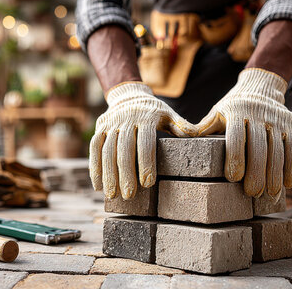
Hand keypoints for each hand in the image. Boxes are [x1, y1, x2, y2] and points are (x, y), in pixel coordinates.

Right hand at [90, 82, 196, 199]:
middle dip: (125, 173)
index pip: (146, 142)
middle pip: (124, 149)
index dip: (146, 162)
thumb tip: (197, 136)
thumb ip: (181, 126)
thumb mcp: (169, 115)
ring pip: (107, 150)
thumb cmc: (154, 111)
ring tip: (113, 195)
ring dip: (109, 174)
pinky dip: (95, 167)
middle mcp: (126, 120)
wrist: (129, 95)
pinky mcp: (100, 128)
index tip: (148, 183)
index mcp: (146, 117)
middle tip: (129, 195)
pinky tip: (98, 185)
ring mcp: (111, 124)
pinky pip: (94, 148)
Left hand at [195, 68, 291, 197]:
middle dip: (256, 172)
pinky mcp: (290, 125)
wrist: (259, 88)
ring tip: (270, 194)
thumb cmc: (231, 108)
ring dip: (275, 173)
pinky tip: (288, 184)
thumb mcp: (216, 114)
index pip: (236, 136)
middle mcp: (257, 114)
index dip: (235, 157)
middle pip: (258, 146)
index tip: (233, 178)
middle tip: (252, 193)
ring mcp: (276, 119)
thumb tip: (181, 141)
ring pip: (277, 149)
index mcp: (235, 111)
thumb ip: (203, 129)